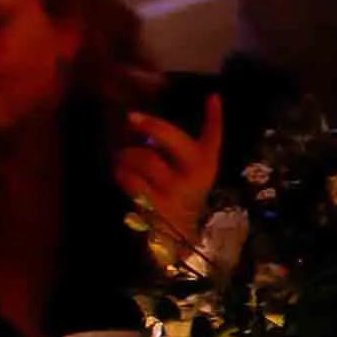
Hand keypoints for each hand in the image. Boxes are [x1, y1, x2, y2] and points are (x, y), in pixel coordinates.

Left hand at [114, 96, 224, 250]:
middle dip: (149, 124)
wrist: (173, 240)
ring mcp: (176, 192)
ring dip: (127, 154)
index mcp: (206, 165)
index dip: (215, 116)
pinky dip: (121, 173)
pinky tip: (121, 173)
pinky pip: (131, 180)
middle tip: (131, 118)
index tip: (213, 97)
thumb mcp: (188, 171)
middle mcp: (195, 177)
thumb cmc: (177, 196)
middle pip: (171, 138)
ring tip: (122, 156)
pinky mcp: (155, 207)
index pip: (215, 136)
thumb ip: (186, 143)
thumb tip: (205, 102)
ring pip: (145, 158)